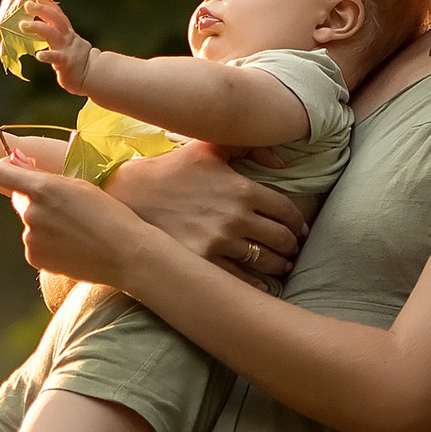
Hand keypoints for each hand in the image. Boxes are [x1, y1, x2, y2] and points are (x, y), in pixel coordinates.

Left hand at [0, 145, 139, 286]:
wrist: (125, 254)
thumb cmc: (108, 213)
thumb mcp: (77, 184)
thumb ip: (39, 173)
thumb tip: (14, 159)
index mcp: (42, 189)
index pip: (1, 173)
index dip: (7, 169)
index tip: (19, 170)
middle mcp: (31, 213)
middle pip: (19, 197)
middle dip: (33, 197)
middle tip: (65, 205)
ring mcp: (31, 238)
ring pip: (29, 221)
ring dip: (43, 221)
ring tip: (74, 228)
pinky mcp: (34, 258)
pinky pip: (34, 243)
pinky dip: (47, 241)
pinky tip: (71, 244)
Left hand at [21, 0, 96, 94]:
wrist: (93, 75)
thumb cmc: (76, 60)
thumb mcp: (69, 42)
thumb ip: (59, 33)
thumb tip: (50, 24)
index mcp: (67, 33)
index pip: (58, 15)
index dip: (49, 4)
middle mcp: (67, 38)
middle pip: (55, 19)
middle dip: (42, 9)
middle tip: (27, 4)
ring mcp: (67, 49)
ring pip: (52, 34)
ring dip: (37, 27)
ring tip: (23, 25)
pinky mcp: (66, 63)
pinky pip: (56, 58)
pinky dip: (47, 55)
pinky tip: (39, 55)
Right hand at [107, 142, 307, 283]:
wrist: (131, 196)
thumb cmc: (173, 169)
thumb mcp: (209, 147)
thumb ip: (248, 146)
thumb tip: (283, 161)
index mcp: (241, 187)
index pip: (285, 211)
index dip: (297, 223)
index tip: (299, 229)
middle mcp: (235, 216)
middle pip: (281, 238)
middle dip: (291, 246)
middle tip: (292, 250)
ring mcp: (219, 242)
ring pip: (265, 261)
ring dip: (278, 266)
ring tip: (280, 266)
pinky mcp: (203, 262)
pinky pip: (241, 280)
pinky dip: (256, 285)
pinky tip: (261, 284)